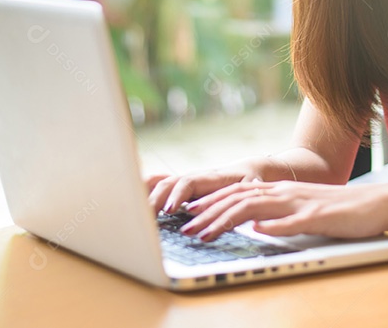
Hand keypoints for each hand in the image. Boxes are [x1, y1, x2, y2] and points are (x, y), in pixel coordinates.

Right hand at [146, 161, 263, 213]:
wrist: (251, 171)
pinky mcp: (183, 191)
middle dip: (156, 198)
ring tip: (136, 210)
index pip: (188, 181)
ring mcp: (187, 183)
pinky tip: (134, 201)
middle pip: (170, 183)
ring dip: (148, 194)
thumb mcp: (253, 189)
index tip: (169, 209)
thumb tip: (238, 212)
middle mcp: (196, 178)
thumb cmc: (253, 181)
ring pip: (162, 183)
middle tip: (147, 215)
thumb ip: (245, 198)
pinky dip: (147, 191)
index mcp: (211, 177)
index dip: (177, 195)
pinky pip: (162, 187)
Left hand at [177, 180, 387, 241]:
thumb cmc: (340, 210)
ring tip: (207, 233)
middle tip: (186, 228)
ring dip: (228, 221)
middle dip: (209, 214)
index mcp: (281, 190)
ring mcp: (302, 203)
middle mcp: (287, 192)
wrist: (377, 203)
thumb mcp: (301, 209)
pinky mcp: (319, 217)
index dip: (211, 202)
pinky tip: (257, 231)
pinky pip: (293, 221)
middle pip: (239, 199)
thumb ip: (277, 213)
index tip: (188, 213)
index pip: (238, 193)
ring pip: (257, 208)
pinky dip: (273, 226)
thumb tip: (252, 223)